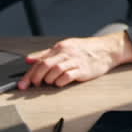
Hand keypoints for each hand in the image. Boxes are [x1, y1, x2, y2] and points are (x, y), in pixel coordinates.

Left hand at [17, 32, 131, 88]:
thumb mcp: (65, 48)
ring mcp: (76, 61)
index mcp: (61, 47)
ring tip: (50, 82)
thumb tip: (28, 60)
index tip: (23, 84)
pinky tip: (60, 83)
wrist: (108, 50)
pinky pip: (68, 76)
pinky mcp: (83, 69)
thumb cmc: (86, 50)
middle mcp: (67, 53)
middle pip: (45, 65)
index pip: (40, 60)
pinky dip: (60, 82)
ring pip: (55, 71)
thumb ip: (46, 54)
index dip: (29, 73)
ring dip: (49, 79)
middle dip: (36, 78)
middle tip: (35, 85)